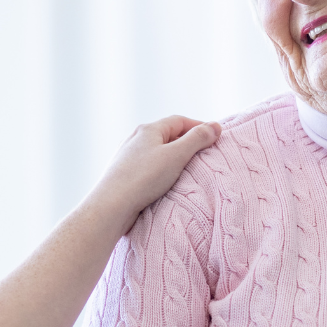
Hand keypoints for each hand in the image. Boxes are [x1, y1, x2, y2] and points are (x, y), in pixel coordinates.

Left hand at [86, 116, 221, 227]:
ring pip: (157, 152)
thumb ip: (197, 139)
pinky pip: (148, 167)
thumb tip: (215, 125)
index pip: (179, 121)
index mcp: (148, 129)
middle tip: (204, 155)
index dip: (199, 126)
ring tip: (187, 170)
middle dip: (187, 142)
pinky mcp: (124, 174)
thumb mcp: (176, 155)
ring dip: (174, 158)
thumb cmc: (144, 178)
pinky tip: (166, 183)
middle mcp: (136, 139)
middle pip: (167, 135)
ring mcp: (128, 157)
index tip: (214, 137)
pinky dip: (161, 170)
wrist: (111, 206)